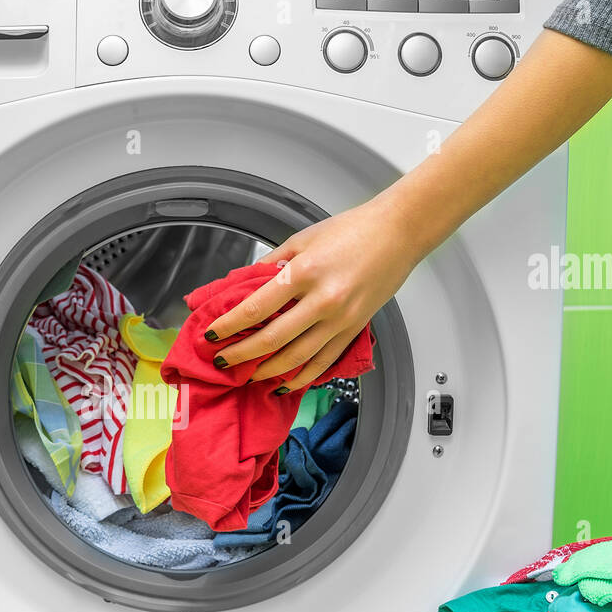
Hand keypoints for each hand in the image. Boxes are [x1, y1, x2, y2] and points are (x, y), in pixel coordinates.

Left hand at [206, 195, 422, 389]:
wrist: (398, 233)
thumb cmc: (353, 230)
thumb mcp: (302, 239)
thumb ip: (271, 263)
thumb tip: (245, 284)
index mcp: (304, 272)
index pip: (255, 308)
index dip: (229, 325)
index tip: (213, 334)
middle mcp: (323, 300)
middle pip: (272, 339)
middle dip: (242, 354)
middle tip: (223, 361)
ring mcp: (341, 320)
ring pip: (297, 358)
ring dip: (268, 370)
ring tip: (248, 375)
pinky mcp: (354, 330)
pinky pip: (323, 362)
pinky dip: (302, 377)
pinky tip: (285, 382)